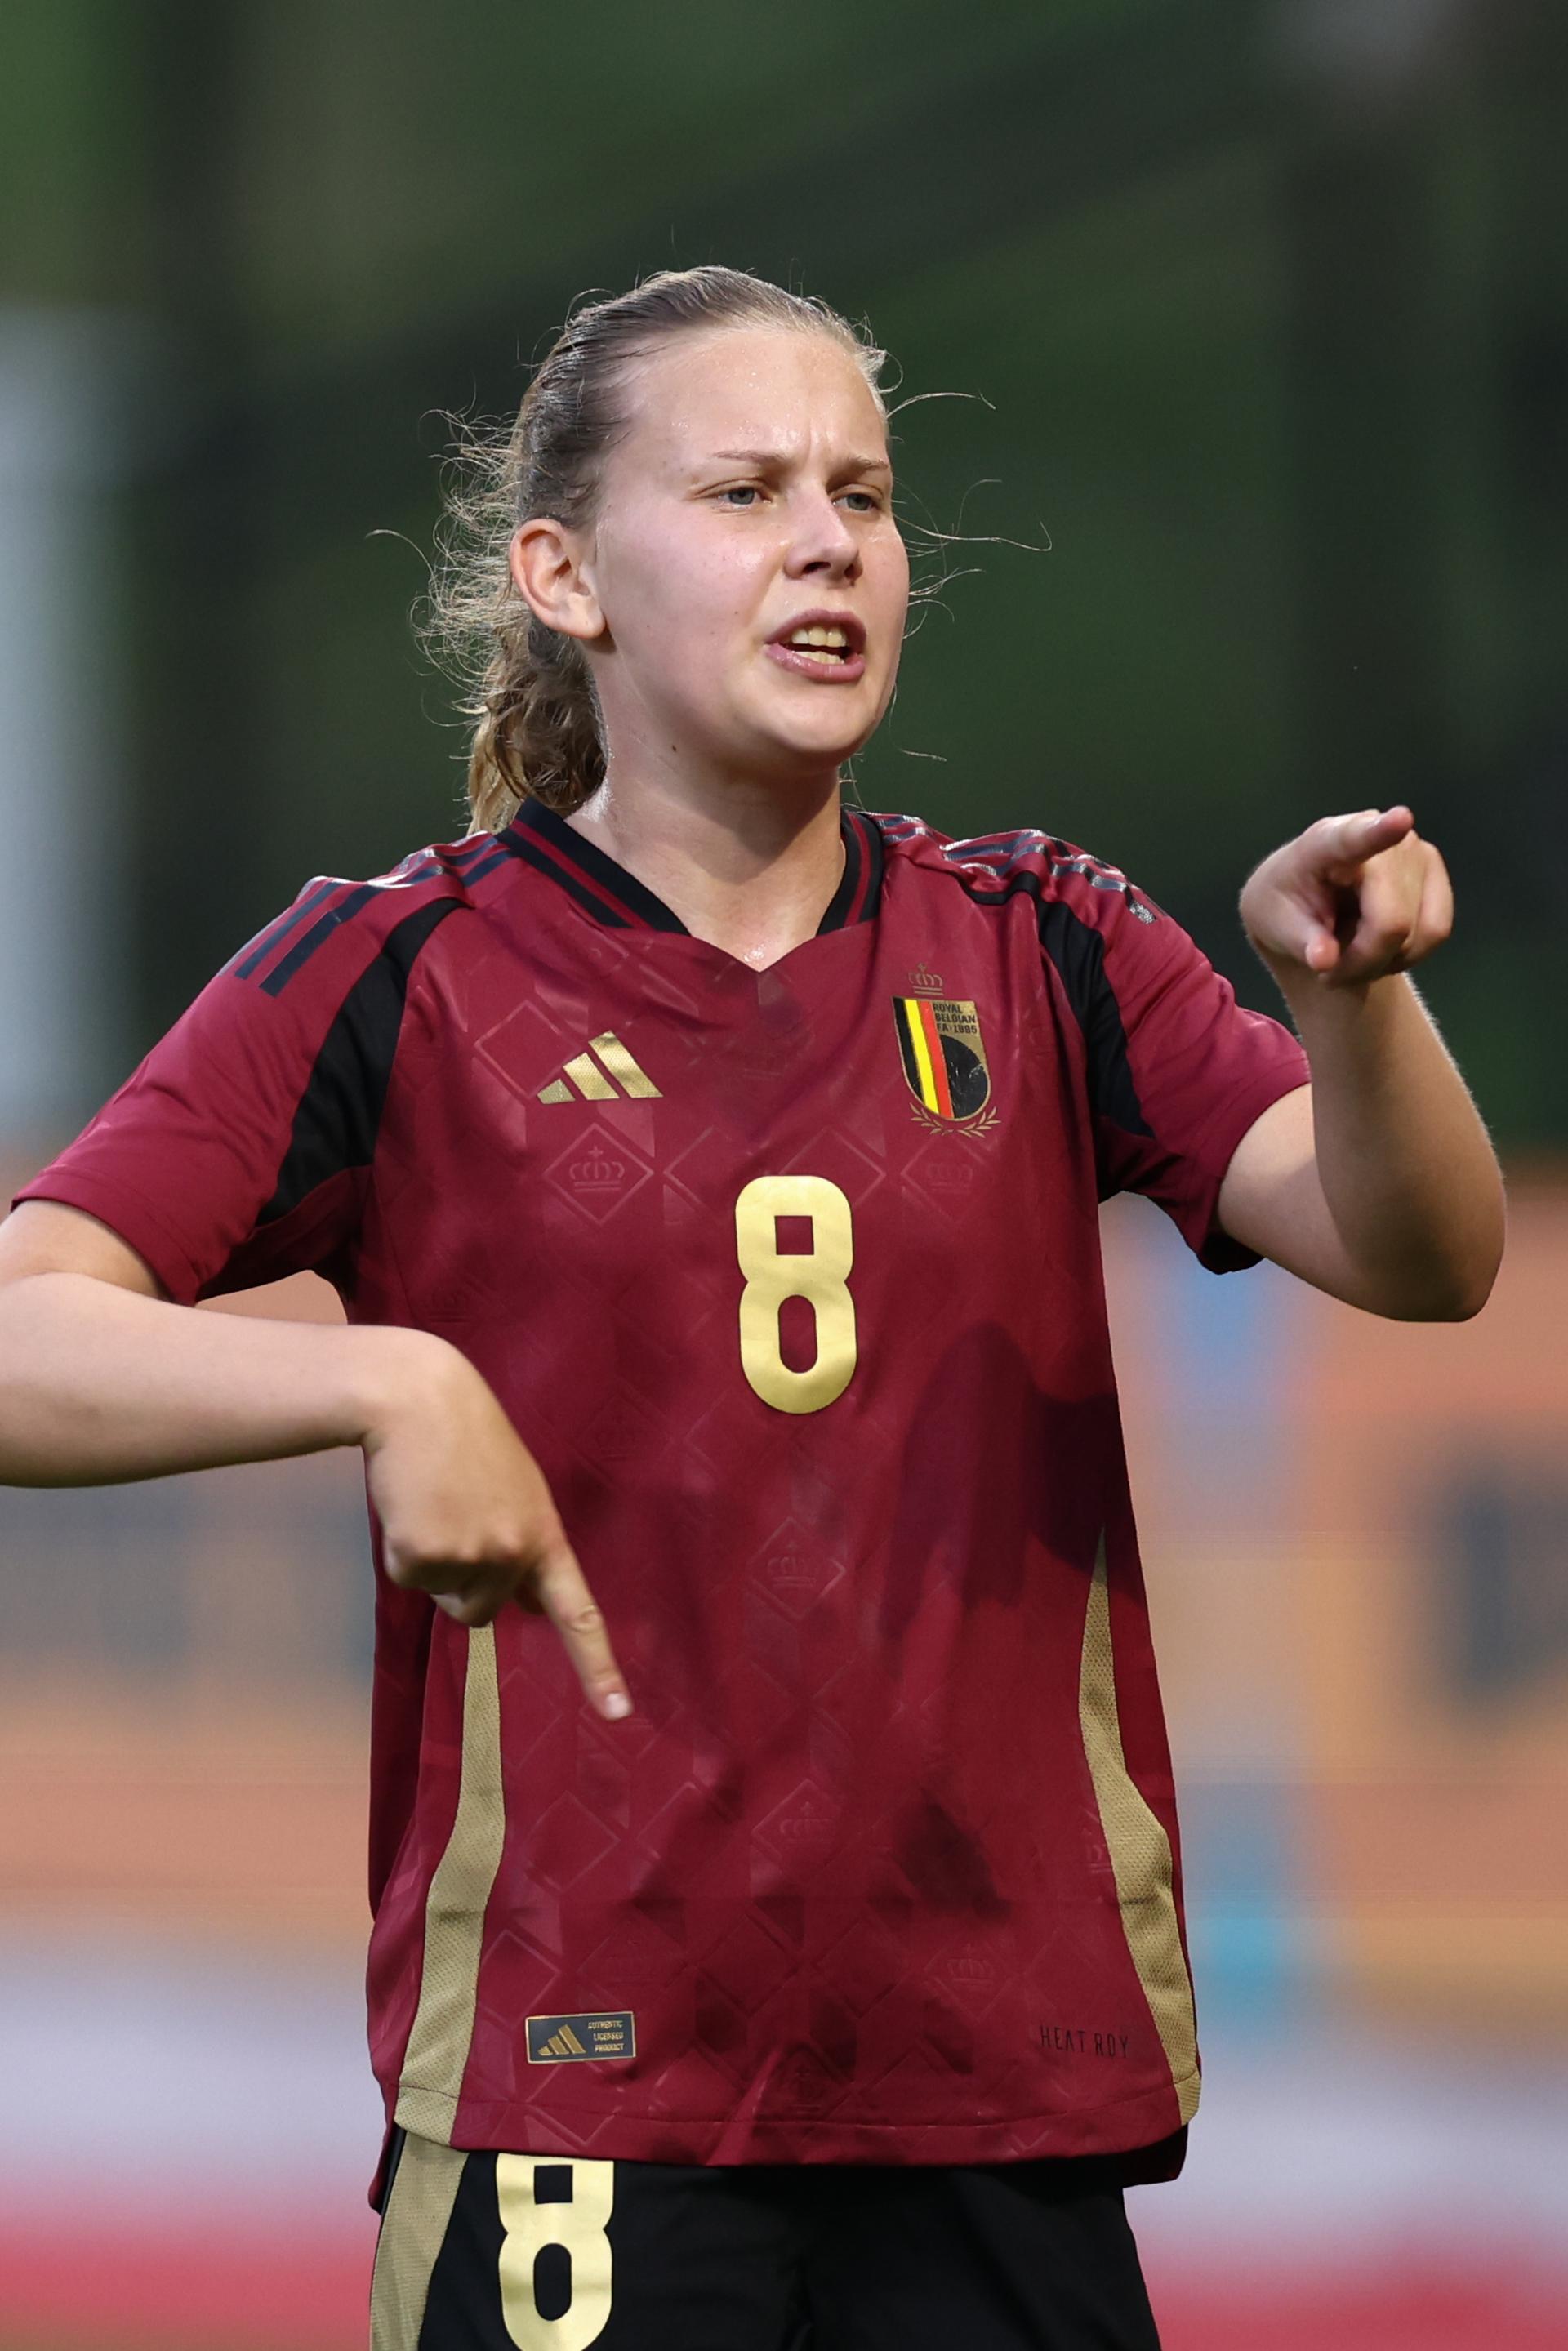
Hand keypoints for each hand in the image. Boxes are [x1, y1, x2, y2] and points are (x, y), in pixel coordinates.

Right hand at [360, 1333, 630, 1720]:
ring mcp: (471, 1556)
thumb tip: (519, 1607)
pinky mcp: (425, 1555)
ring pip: (443, 1597)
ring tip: (435, 1503)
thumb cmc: (466, 1442)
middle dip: (462, 1579)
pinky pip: (410, 1578)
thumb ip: (522, 1547)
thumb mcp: (515, 1492)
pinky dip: (403, 1549)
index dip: (599, 1668)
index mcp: (545, 1537)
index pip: (580, 1613)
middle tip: (454, 1516)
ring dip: (432, 1561)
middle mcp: (515, 1554)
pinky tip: (411, 1505)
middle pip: (481, 1612)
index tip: (619, 1713)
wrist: (419, 1399)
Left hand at [1240, 806, 1453, 988]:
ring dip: (1382, 961)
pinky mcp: (1435, 874)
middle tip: (1329, 971)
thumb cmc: (1287, 905)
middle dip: (1363, 961)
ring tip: (1350, 953)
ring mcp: (1416, 852)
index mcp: (1327, 842)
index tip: (1400, 819)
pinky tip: (1379, 948)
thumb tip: (1325, 960)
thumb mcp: (1276, 926)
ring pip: (1417, 933)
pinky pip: (1436, 931)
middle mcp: (1380, 839)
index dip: (1381, 831)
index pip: (1354, 838)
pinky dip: (1407, 955)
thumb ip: (1300, 942)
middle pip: (1392, 921)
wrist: (1308, 901)